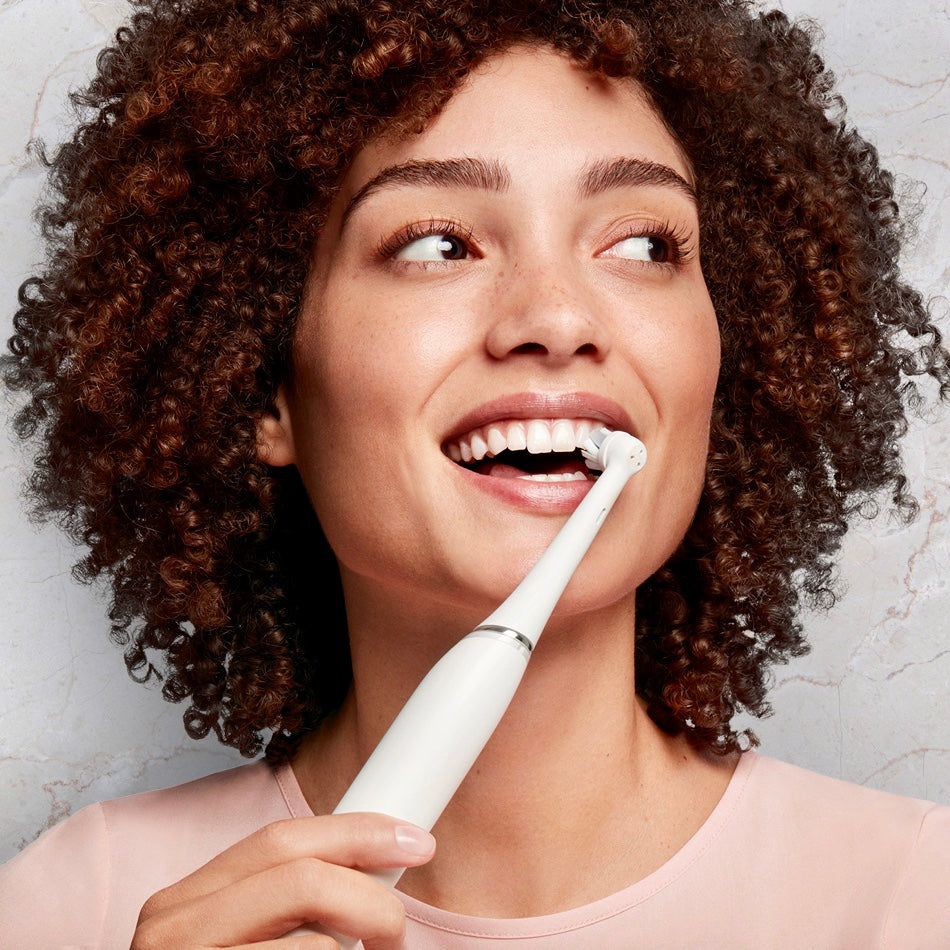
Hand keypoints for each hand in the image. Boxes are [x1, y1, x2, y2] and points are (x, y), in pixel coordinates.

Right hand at [130, 812, 435, 948]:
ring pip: (314, 946)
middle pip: (302, 879)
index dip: (355, 832)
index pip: (281, 839)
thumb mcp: (245, 935)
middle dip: (369, 896)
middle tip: (398, 929)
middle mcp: (172, 930)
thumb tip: (376, 863)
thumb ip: (285, 903)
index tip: (414, 839)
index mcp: (184, 901)